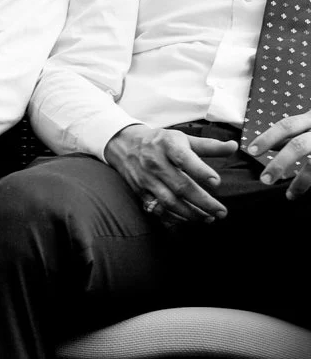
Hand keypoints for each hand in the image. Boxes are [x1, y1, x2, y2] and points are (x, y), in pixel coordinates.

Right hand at [104, 123, 236, 222]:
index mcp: (167, 146)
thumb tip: (234, 146)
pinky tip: (188, 220)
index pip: (184, 158)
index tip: (216, 182)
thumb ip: (209, 145)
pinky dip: (173, 217)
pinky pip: (157, 208)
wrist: (124, 145)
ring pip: (169, 201)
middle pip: (180, 186)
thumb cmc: (160, 142)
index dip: (200, 171)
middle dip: (202, 201)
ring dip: (190, 213)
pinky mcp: (140, 191)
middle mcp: (155, 163)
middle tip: (221, 211)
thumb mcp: (182, 138)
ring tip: (208, 218)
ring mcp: (146, 179)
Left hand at [251, 111, 310, 200]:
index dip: (268, 138)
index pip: (288, 125)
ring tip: (290, 195)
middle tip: (265, 180)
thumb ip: (296, 133)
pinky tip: (301, 192)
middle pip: (300, 145)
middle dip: (281, 163)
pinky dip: (308, 181)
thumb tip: (270, 147)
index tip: (250, 151)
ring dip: (301, 182)